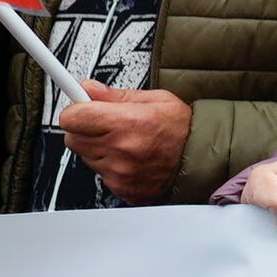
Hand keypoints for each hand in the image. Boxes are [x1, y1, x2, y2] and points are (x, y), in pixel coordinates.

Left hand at [53, 84, 193, 203]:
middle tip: (107, 125)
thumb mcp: (156, 99)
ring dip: (98, 149)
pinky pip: (100, 174)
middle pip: (73, 138)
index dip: (75, 110)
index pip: (72, 117)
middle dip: (86, 129)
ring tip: (125, 143)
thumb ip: (116, 95)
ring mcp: (120, 172)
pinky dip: (110, 166)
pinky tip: (130, 159)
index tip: (81, 107)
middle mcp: (122, 150)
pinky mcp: (121, 188)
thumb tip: (89, 88)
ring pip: (85, 157)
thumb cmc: (184, 129)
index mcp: (129, 123)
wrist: (204, 161)